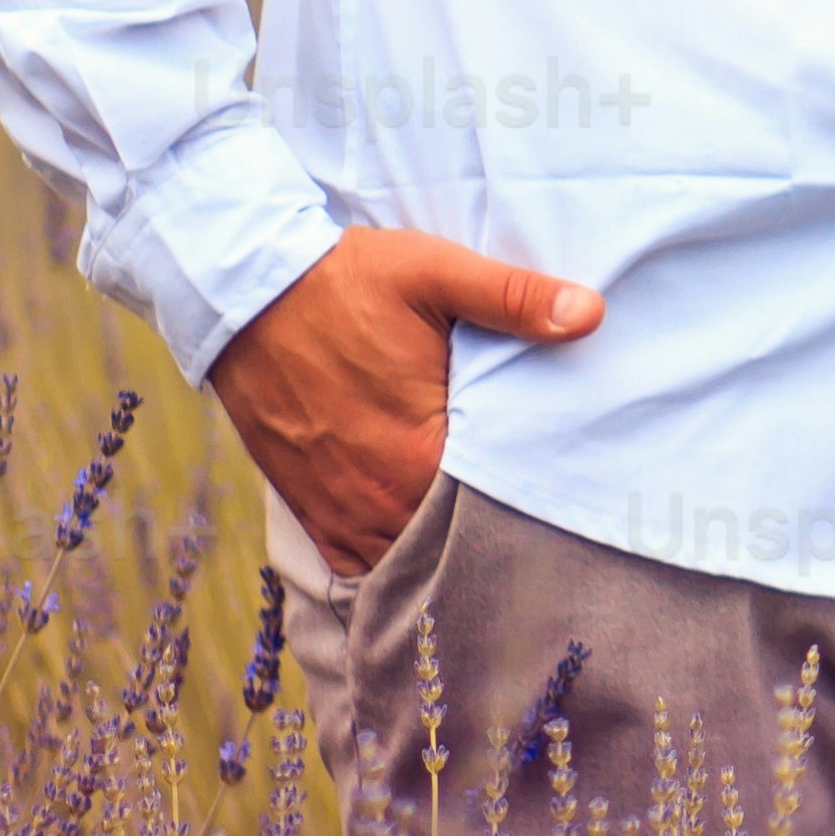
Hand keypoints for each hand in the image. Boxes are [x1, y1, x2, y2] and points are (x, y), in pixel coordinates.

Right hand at [207, 226, 601, 576]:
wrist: (244, 295)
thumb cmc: (346, 280)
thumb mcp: (435, 272)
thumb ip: (514, 298)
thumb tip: (590, 313)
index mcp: (422, 450)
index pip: (502, 502)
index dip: (535, 495)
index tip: (565, 481)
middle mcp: (380, 497)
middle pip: (458, 540)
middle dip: (496, 529)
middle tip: (538, 514)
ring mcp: (341, 511)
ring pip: (411, 558)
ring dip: (443, 547)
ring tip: (486, 528)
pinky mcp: (309, 511)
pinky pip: (359, 562)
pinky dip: (391, 559)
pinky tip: (422, 539)